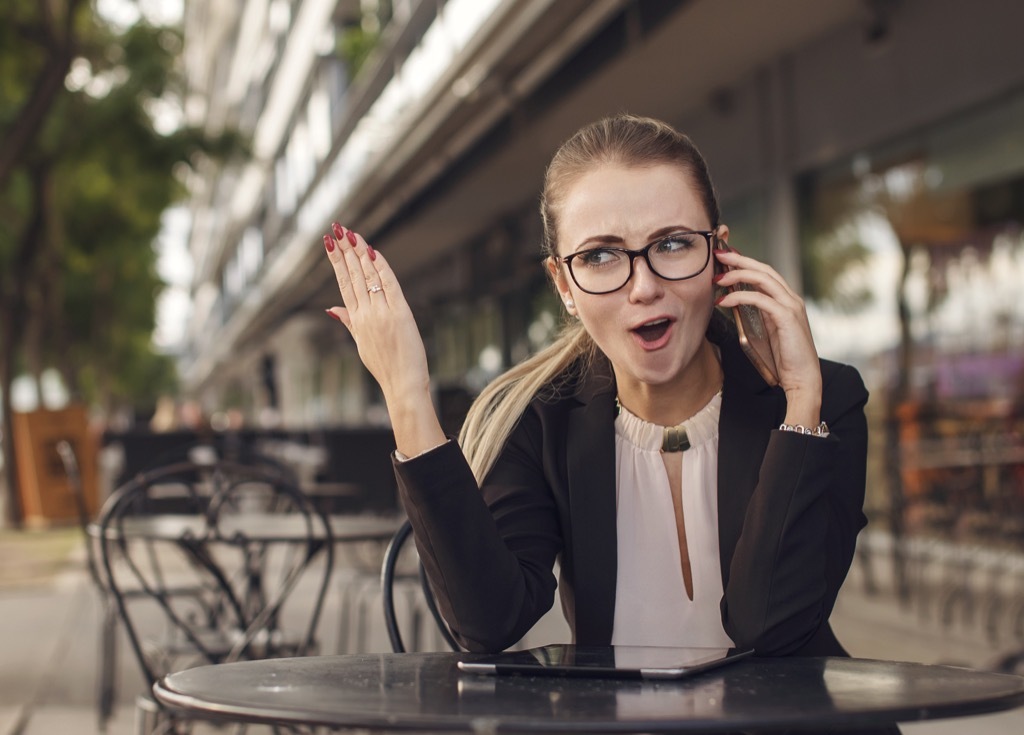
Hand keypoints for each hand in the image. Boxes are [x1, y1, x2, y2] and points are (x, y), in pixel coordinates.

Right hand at [323, 224, 444, 454]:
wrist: (402, 383)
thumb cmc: (384, 366)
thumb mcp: (361, 343)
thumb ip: (347, 322)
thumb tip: (331, 308)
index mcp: (355, 319)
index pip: (343, 283)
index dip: (336, 261)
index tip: (329, 242)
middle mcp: (365, 313)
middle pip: (353, 275)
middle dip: (344, 250)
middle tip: (336, 228)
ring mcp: (381, 312)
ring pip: (368, 276)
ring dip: (359, 252)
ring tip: (350, 233)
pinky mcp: (399, 313)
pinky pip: (389, 284)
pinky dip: (381, 267)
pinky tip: (373, 251)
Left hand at [713, 248, 821, 424]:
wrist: (802, 379)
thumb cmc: (783, 358)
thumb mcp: (767, 330)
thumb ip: (757, 313)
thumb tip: (735, 299)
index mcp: (786, 300)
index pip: (765, 273)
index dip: (745, 262)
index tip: (724, 258)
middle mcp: (791, 298)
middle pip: (764, 269)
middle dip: (739, 259)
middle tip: (718, 255)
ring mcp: (791, 306)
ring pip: (763, 279)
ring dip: (737, 275)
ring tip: (717, 278)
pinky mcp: (787, 317)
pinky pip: (760, 299)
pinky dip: (740, 296)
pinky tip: (724, 300)